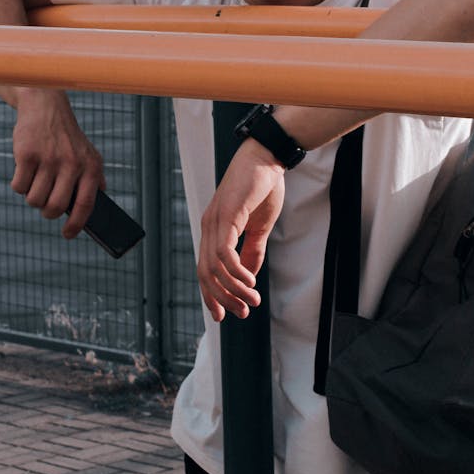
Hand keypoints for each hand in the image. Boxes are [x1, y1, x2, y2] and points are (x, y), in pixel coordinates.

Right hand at [10, 89, 104, 236]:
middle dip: (47, 212)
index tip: (67, 235)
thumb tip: (96, 211)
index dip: (76, 225)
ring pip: (34, 199)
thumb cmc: (67, 139)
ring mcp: (48, 159)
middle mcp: (71, 163)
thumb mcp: (88, 155)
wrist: (46, 108)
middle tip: (45, 207)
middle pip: (54, 207)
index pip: (85, 205)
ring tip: (36, 183)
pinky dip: (19, 185)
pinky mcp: (27, 155)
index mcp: (90, 167)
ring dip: (32, 198)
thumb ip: (94, 180)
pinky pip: (19, 187)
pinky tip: (25, 172)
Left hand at [198, 139, 285, 321]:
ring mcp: (215, 221)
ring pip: (214, 267)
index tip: (224, 315)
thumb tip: (249, 277)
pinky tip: (250, 281)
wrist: (268, 158)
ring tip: (251, 300)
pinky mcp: (226, 215)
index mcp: (214, 230)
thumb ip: (252, 251)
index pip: (205, 270)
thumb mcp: (259, 227)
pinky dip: (236, 271)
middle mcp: (209, 227)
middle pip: (205, 274)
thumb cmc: (263, 188)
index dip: (212, 295)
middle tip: (242, 313)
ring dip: (234, 288)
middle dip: (223, 298)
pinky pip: (225, 252)